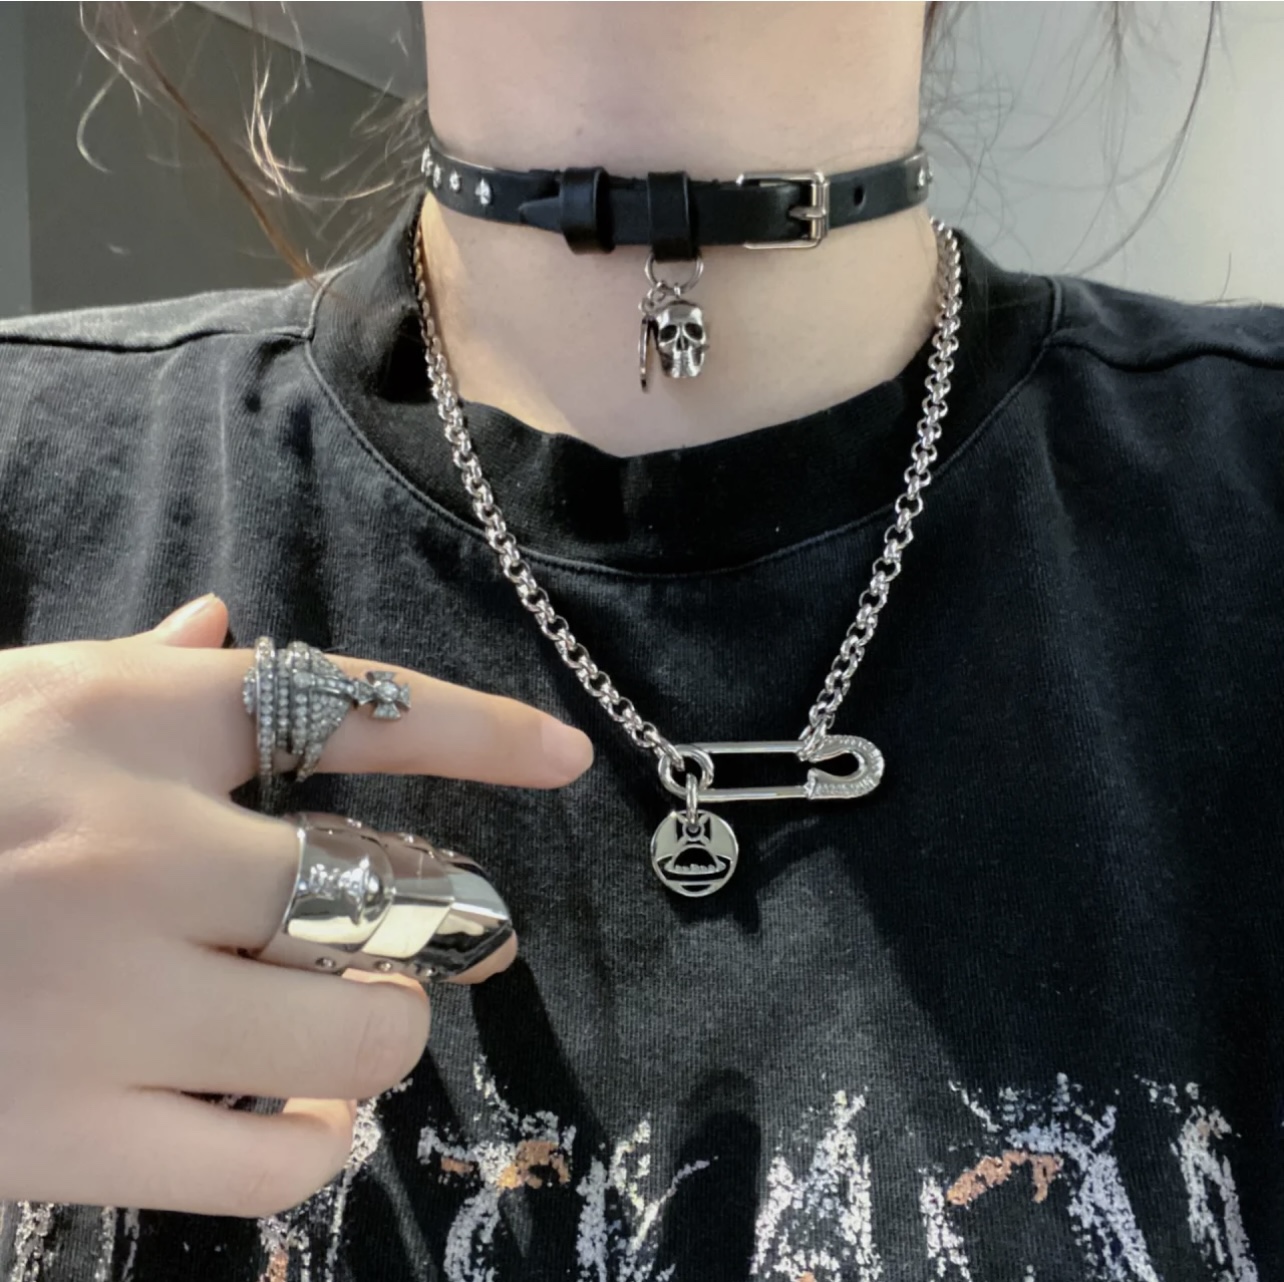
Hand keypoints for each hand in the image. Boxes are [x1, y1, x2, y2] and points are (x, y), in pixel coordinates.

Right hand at [0, 595, 591, 1216]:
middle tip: (407, 939)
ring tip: (342, 1024)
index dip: (479, 730)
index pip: (351, 708)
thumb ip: (132, 674)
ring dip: (378, 1032)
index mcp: (131, 726)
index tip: (564, 755)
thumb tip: (220, 625)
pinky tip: (286, 1110)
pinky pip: (269, 1160)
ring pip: (355, 1033)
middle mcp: (140, 849)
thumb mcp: (9, 706)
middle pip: (384, 897)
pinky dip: (308, 1138)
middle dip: (425, 926)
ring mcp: (108, 997)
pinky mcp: (63, 1133)